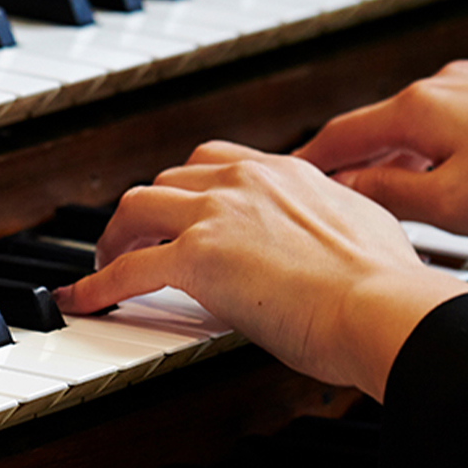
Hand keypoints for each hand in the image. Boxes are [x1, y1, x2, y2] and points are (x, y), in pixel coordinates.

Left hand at [55, 141, 467, 398]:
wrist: (381, 304)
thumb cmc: (386, 285)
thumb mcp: (368, 228)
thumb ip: (342, 219)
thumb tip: (348, 231)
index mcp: (286, 172)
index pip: (218, 162)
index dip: (190, 187)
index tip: (182, 210)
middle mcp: (245, 181)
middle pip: (169, 178)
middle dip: (148, 209)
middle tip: (137, 238)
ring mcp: (216, 215)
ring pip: (137, 207)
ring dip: (115, 236)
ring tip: (108, 263)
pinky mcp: (196, 258)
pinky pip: (127, 270)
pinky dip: (97, 285)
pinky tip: (82, 301)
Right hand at [294, 61, 467, 239]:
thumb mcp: (450, 207)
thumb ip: (387, 196)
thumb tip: (343, 192)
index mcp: (415, 109)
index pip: (337, 136)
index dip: (305, 166)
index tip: (281, 185)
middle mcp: (441, 87)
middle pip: (377, 132)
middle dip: (358, 170)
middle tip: (339, 210)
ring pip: (419, 131)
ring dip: (405, 167)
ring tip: (408, 211)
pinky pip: (456, 128)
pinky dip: (443, 156)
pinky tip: (461, 187)